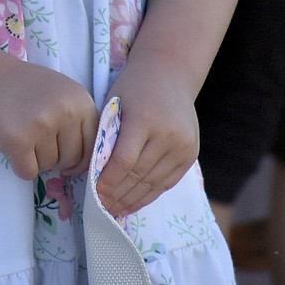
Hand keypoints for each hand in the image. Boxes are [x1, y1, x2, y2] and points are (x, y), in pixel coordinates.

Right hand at [0, 53, 99, 180]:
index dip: (80, 155)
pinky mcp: (18, 141)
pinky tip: (12, 144)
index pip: (93, 145)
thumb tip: (91, 163)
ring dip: (36, 158)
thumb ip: (79, 119)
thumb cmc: (24, 87)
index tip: (65, 152)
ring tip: (23, 133)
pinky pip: (29, 172)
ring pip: (50, 167)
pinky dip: (20, 165)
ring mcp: (42, 126)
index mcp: (81, 100)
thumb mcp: (62, 93)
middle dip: (57, 157)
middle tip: (37, 138)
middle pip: (72, 160)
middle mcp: (66, 112)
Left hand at [96, 63, 198, 216]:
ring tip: (114, 211)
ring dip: (132, 200)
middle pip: (139, 175)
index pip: (124, 160)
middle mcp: (168, 134)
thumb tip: (95, 175)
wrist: (170, 73)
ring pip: (153, 183)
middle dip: (117, 195)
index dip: (108, 181)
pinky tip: (132, 203)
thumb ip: (108, 136)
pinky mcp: (190, 154)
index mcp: (145, 119)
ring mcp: (183, 146)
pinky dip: (149, 195)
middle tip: (100, 209)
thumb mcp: (115, 104)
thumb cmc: (134, 88)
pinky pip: (167, 182)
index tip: (94, 193)